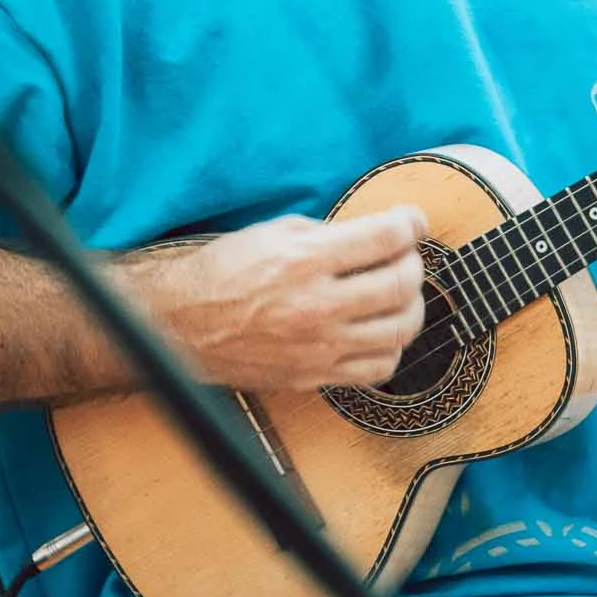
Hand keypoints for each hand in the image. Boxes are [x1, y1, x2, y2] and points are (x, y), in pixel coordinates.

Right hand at [161, 205, 429, 390]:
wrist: (182, 325)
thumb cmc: (225, 271)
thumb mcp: (274, 231)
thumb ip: (328, 233)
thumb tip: (374, 234)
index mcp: (306, 259)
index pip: (385, 238)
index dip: (410, 223)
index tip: (414, 220)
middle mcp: (318, 305)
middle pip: (402, 283)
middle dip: (414, 262)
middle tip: (406, 255)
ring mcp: (319, 347)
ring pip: (400, 329)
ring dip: (411, 304)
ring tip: (400, 292)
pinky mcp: (315, 376)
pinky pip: (378, 368)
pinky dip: (392, 347)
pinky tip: (381, 329)